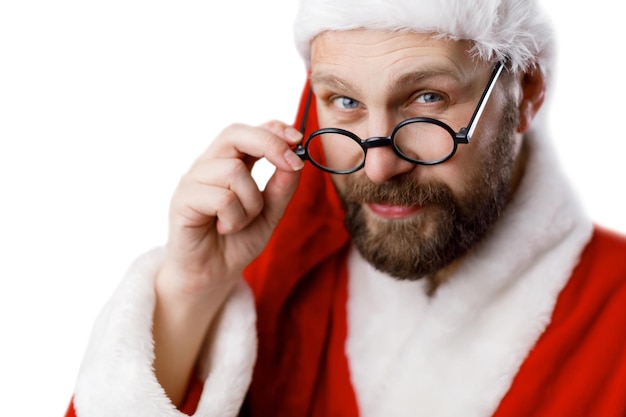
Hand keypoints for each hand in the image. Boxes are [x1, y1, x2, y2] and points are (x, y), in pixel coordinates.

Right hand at [159, 120, 303, 299]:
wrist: (213, 276)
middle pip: (235, 133)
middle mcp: (208, 165)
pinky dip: (235, 218)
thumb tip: (297, 160)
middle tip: (291, 164)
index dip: (273, 129)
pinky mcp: (182, 200)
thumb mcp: (270, 212)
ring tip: (241, 221)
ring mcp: (193, 180)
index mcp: (229, 163)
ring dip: (251, 202)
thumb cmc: (237, 241)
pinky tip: (225, 228)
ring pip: (234, 171)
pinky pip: (223, 199)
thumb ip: (282, 186)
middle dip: (269, 144)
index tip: (298, 139)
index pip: (249, 131)